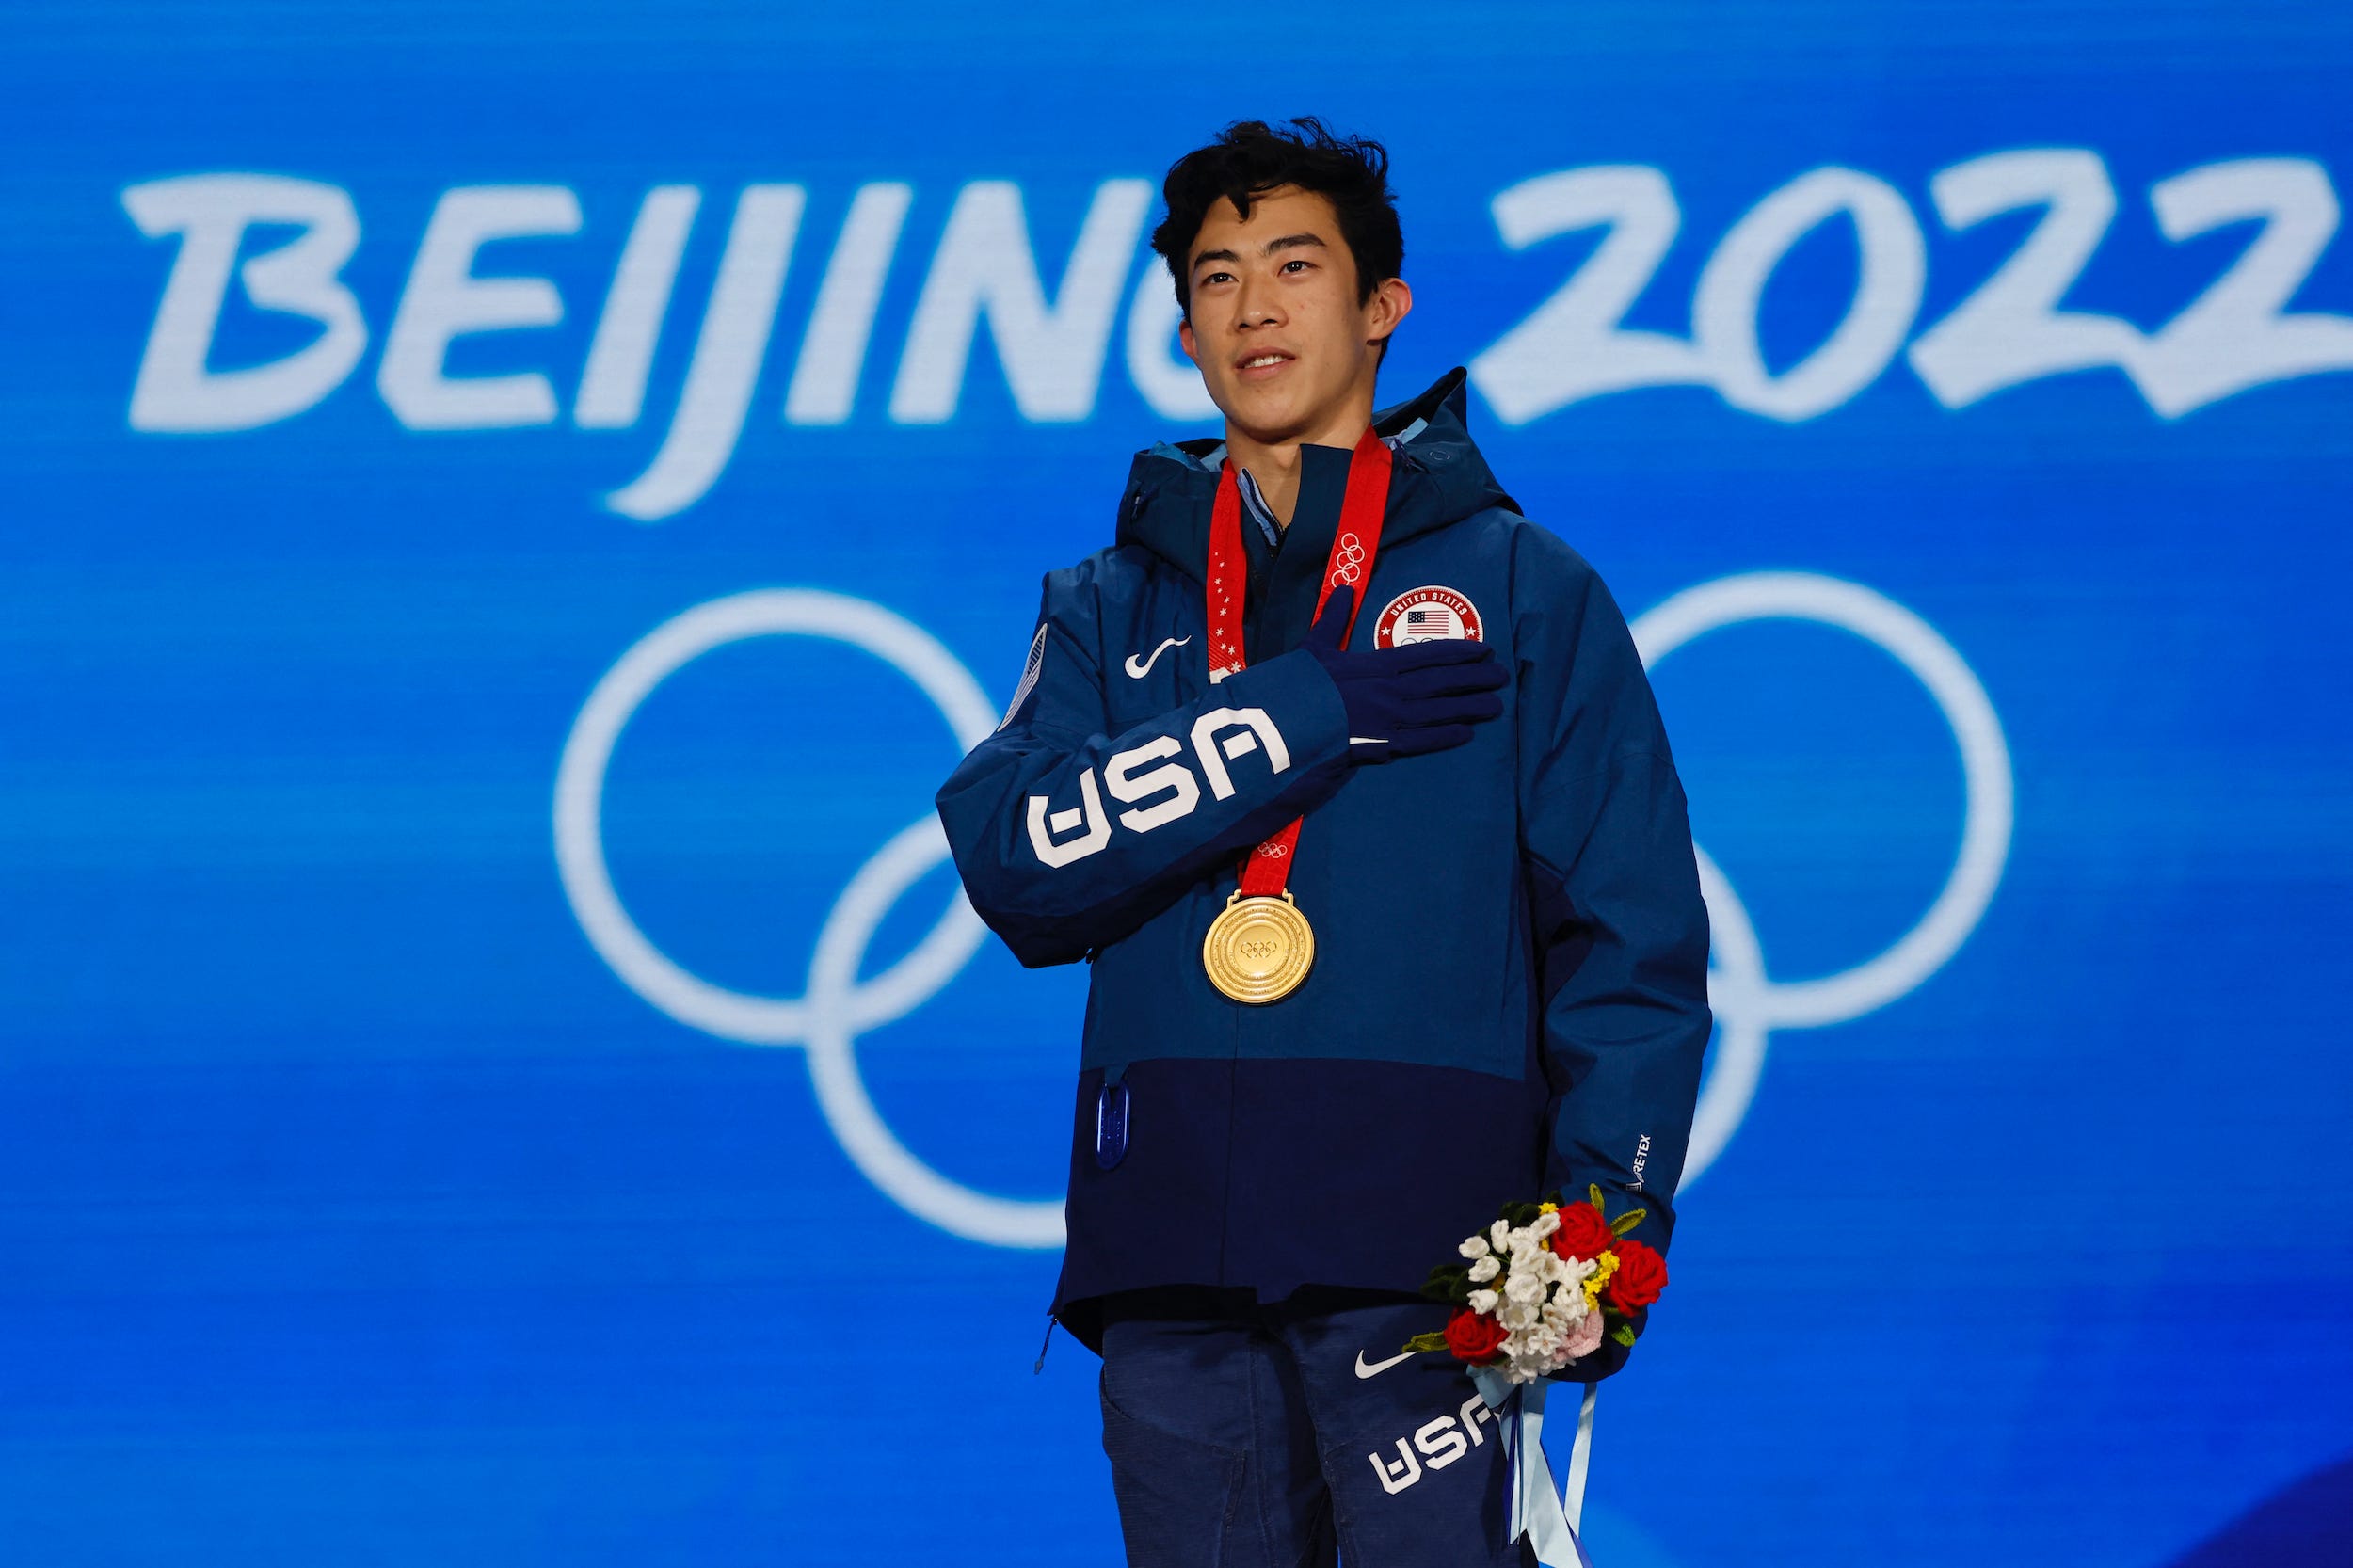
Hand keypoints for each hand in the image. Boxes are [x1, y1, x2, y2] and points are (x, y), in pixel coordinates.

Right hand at [1302, 584, 1506, 761]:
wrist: (1283, 722)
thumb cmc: (1298, 684)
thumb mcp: (1315, 646)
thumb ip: (1334, 619)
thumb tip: (1342, 587)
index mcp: (1376, 664)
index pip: (1427, 654)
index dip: (1458, 652)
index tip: (1483, 649)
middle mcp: (1390, 690)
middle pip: (1441, 683)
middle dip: (1474, 679)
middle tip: (1502, 677)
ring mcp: (1389, 719)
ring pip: (1439, 712)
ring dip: (1469, 708)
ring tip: (1495, 706)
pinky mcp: (1381, 745)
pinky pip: (1420, 741)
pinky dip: (1444, 737)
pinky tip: (1466, 734)